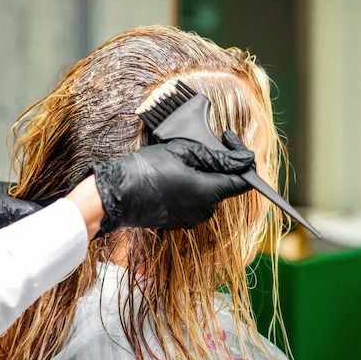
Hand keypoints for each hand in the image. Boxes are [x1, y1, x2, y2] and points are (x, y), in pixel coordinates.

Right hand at [90, 131, 254, 236]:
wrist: (115, 193)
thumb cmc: (145, 169)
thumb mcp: (184, 152)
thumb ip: (218, 157)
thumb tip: (244, 160)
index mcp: (209, 193)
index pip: (244, 181)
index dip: (242, 158)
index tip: (227, 139)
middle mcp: (204, 210)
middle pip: (226, 184)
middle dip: (219, 163)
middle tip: (198, 144)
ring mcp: (191, 218)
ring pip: (210, 192)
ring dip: (204, 174)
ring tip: (181, 159)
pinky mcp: (180, 220)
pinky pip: (196, 201)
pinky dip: (191, 185)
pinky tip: (173, 174)